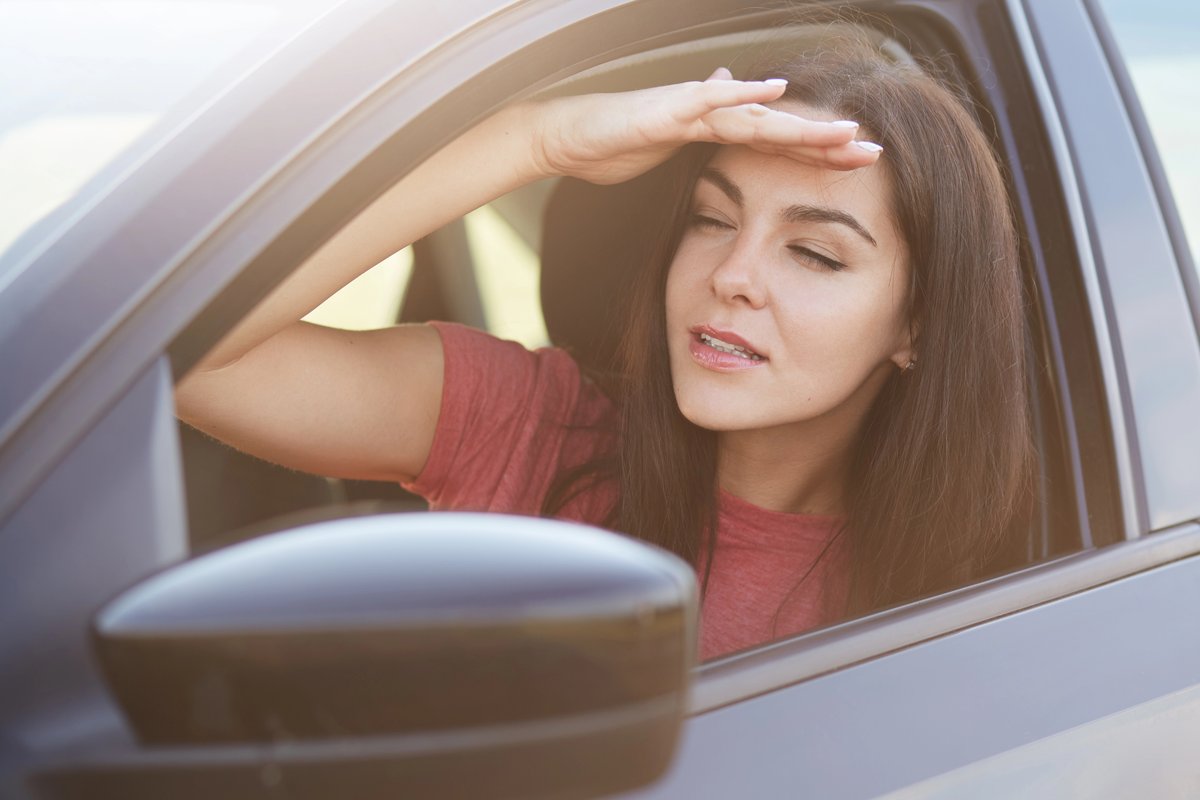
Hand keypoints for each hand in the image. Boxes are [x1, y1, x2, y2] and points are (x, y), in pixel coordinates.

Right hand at [526, 68, 880, 184]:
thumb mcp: (668, 148)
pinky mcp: (668, 108)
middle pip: (781, 128)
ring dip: (801, 123)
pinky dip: (741, 93)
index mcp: (718, 132)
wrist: (569, 136)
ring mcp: (694, 108)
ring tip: (843, 131)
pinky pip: (709, 99)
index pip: (778, 144)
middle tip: (874, 153)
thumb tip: (725, 104)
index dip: (817, 155)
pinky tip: (773, 90)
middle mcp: (715, 114)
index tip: (857, 168)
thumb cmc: (614, 145)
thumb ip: (701, 135)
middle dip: (826, 143)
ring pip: (758, 114)